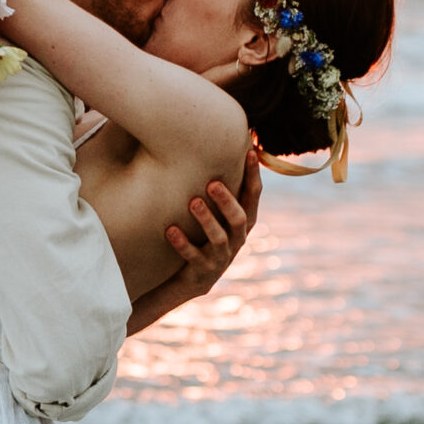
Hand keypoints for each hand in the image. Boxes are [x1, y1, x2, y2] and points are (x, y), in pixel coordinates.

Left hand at [162, 156, 259, 302]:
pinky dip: (182, 243)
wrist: (190, 279)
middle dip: (227, 200)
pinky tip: (170, 230)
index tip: (250, 150)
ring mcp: (221, 257)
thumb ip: (218, 189)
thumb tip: (211, 144)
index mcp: (242, 222)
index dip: (254, 175)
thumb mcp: (215, 213)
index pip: (253, 196)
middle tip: (212, 182)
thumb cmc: (203, 235)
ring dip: (206, 219)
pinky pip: (193, 257)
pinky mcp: (203, 271)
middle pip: (240, 219)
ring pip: (219, 238)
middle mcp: (236, 239)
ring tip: (192, 202)